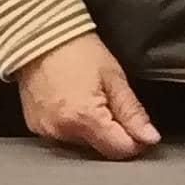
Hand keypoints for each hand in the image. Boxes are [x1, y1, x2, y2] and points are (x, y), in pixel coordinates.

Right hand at [15, 34, 157, 158]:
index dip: (136, 140)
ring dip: (91, 129)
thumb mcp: (114, 77)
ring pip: (82, 144)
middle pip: (100, 149)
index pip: (120, 150)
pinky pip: (63, 136)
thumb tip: (149, 138)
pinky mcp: (36, 127)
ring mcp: (45, 130)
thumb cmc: (76, 49)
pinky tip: (71, 102)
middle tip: (108, 100)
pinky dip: (72, 125)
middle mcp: (61, 131)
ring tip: (86, 97)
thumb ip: (133, 112)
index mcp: (84, 118)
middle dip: (111, 132)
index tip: (137, 125)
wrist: (40, 34)